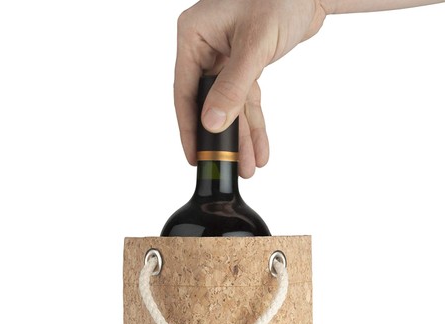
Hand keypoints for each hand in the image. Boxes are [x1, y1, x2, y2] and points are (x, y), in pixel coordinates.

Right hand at [174, 0, 326, 177]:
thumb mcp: (255, 45)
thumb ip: (233, 87)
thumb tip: (212, 124)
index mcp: (194, 35)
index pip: (185, 90)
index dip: (189, 128)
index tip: (195, 157)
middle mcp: (205, 45)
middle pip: (207, 103)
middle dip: (223, 139)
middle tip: (229, 168)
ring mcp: (224, 55)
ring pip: (229, 107)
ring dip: (241, 137)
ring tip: (249, 166)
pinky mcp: (244, 63)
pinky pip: (246, 100)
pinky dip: (254, 123)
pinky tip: (259, 148)